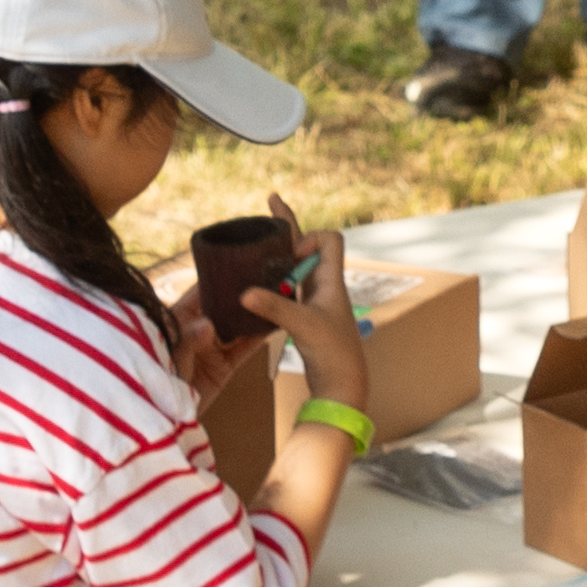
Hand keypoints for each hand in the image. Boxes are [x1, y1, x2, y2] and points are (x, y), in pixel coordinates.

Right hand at [243, 229, 365, 386]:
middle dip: (288, 226)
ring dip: (279, 256)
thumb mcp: (303, 326)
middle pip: (308, 246)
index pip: (331, 239)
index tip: (292, 254)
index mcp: (331, 280)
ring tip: (256, 243)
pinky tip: (257, 286)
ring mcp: (315, 301)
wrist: (342, 385)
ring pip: (296, 269)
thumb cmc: (333, 353)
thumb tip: (244, 294)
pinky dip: (274, 283)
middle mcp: (324, 286)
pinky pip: (289, 290)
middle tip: (272, 201)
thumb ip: (274, 308)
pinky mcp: (305, 317)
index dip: (311, 238)